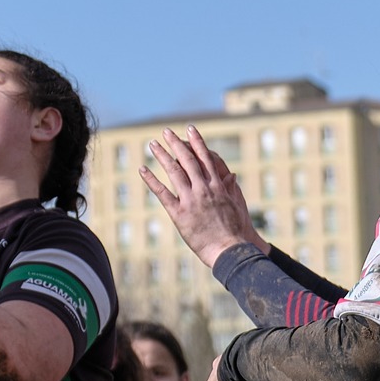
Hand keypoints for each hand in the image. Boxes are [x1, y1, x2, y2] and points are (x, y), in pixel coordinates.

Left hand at [141, 126, 266, 267]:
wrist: (230, 251)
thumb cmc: (236, 231)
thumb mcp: (237, 206)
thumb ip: (231, 189)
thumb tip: (230, 174)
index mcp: (217, 186)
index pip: (205, 158)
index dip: (197, 142)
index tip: (190, 129)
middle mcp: (203, 190)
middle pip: (187, 160)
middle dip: (176, 143)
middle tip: (166, 131)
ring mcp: (190, 201)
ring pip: (174, 172)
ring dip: (162, 156)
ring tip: (152, 144)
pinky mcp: (179, 214)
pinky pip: (162, 194)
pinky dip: (151, 180)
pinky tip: (142, 169)